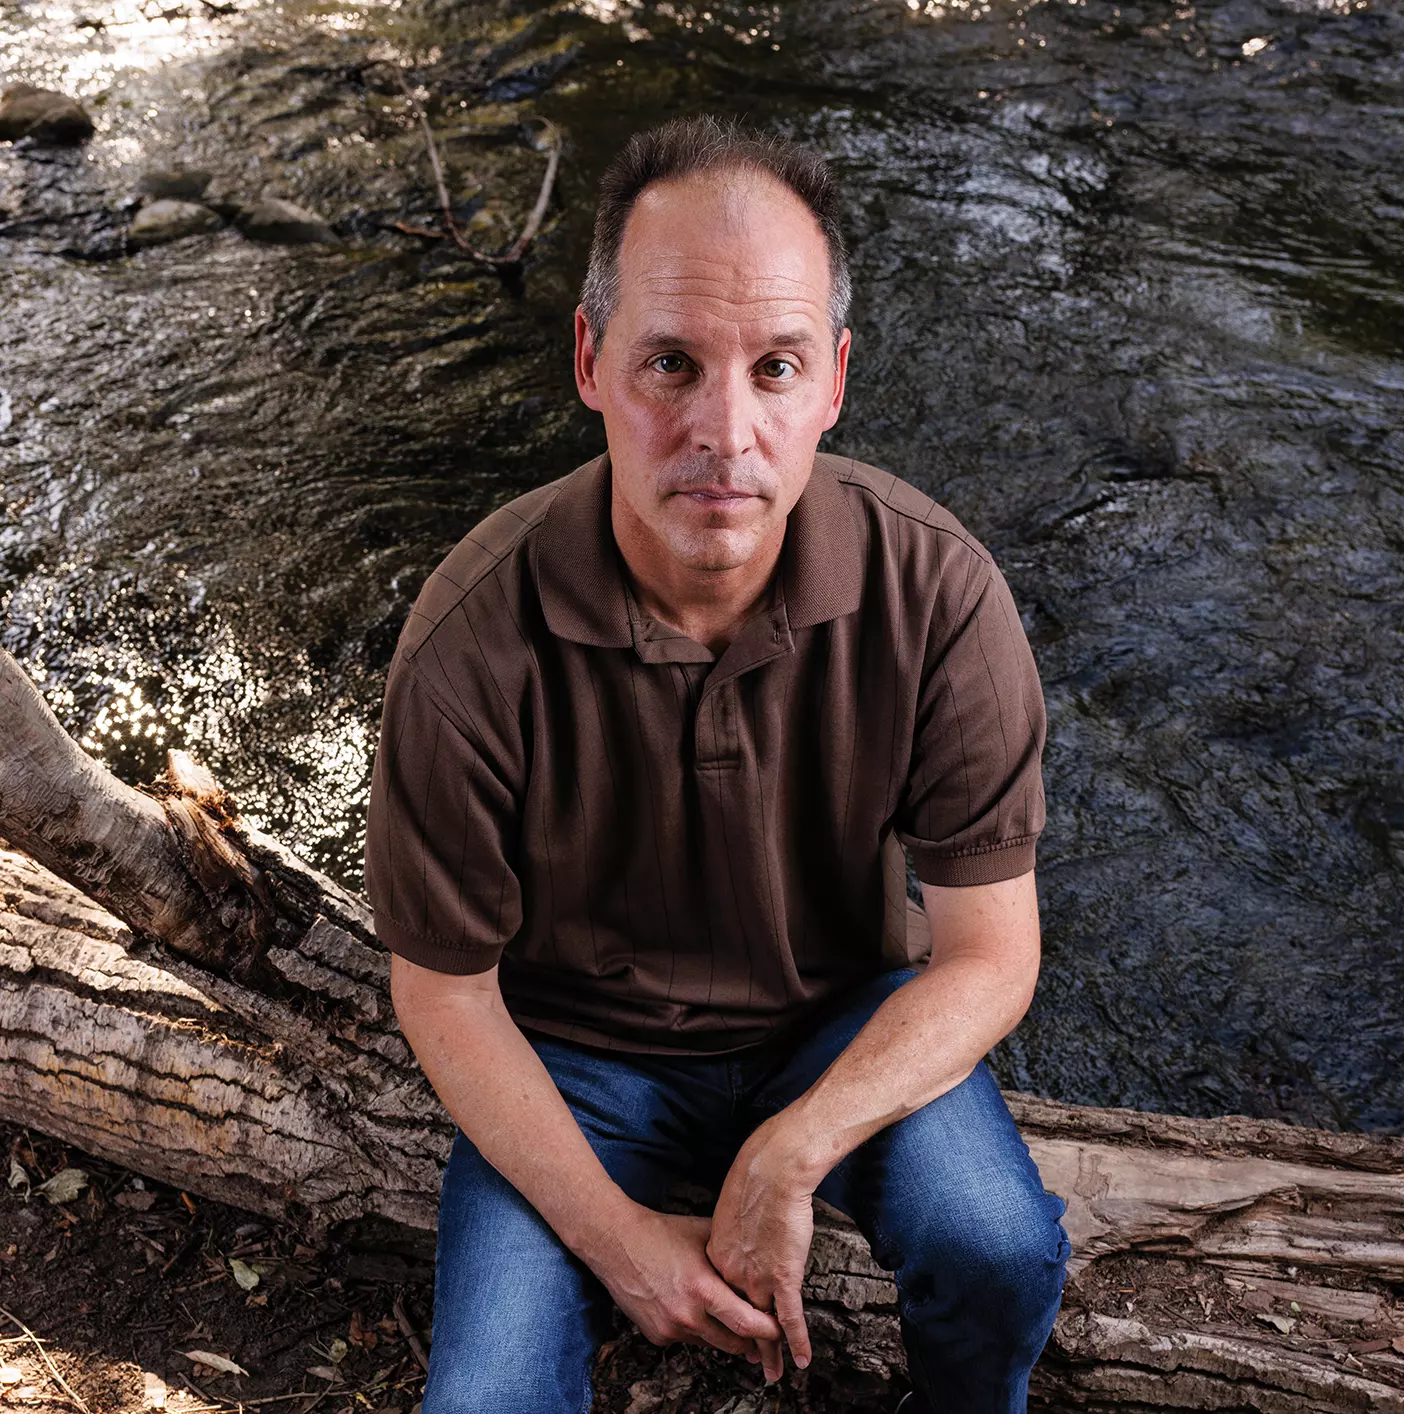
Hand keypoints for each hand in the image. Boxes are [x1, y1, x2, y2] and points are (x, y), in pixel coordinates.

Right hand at [589, 1206, 783, 1361]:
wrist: (616, 1242)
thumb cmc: (661, 1233)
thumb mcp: (704, 1234)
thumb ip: (732, 1253)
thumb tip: (760, 1261)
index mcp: (703, 1288)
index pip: (747, 1322)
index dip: (768, 1330)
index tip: (781, 1329)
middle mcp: (687, 1315)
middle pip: (733, 1342)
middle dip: (753, 1342)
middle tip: (766, 1337)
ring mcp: (670, 1328)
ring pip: (711, 1343)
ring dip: (725, 1336)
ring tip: (737, 1325)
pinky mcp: (657, 1336)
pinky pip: (687, 1340)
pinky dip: (697, 1330)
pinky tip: (696, 1311)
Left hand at [706, 1117, 816, 1382]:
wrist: (771, 1171)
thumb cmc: (753, 1180)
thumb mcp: (729, 1213)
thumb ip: (730, 1235)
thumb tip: (736, 1240)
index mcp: (716, 1258)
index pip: (721, 1297)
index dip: (728, 1316)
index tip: (732, 1329)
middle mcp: (731, 1275)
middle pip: (736, 1318)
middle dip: (743, 1345)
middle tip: (749, 1364)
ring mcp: (756, 1279)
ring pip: (761, 1326)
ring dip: (769, 1353)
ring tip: (771, 1374)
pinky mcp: (782, 1278)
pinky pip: (789, 1319)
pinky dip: (797, 1341)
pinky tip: (802, 1360)